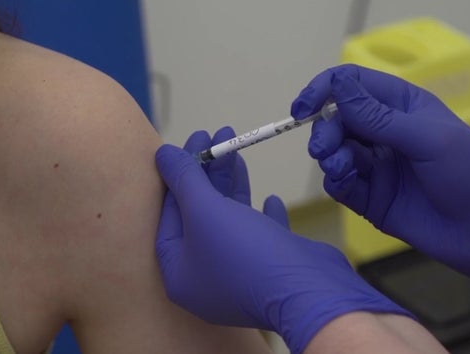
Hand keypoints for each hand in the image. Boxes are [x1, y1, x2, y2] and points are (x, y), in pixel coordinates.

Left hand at [155, 128, 411, 353]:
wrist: (308, 292)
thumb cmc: (244, 253)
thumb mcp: (206, 211)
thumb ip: (183, 180)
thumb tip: (161, 153)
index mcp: (179, 272)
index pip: (170, 214)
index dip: (180, 173)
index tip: (195, 138)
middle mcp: (206, 277)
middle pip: (201, 214)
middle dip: (209, 171)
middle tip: (219, 134)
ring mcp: (240, 275)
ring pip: (230, 220)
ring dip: (233, 184)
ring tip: (237, 149)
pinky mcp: (271, 270)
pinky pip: (260, 237)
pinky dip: (261, 216)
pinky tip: (269, 198)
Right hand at [291, 64, 469, 311]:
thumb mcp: (427, 138)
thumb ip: (378, 116)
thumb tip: (336, 85)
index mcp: (401, 106)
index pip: (352, 86)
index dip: (324, 91)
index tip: (303, 106)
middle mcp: (384, 133)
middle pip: (336, 120)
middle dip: (325, 130)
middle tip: (325, 149)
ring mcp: (376, 166)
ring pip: (334, 151)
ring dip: (328, 156)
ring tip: (340, 169)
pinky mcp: (370, 198)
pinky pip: (340, 184)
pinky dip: (334, 181)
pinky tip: (343, 183)